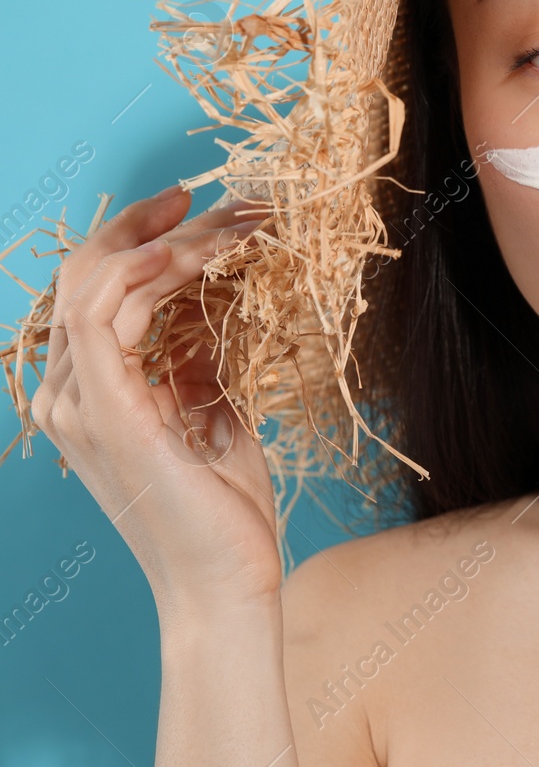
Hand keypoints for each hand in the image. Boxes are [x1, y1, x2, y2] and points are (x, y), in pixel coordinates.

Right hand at [28, 187, 283, 618]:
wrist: (225, 580)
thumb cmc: (221, 509)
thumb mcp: (210, 416)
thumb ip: (193, 366)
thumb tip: (203, 319)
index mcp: (88, 395)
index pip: (96, 293)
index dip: (142, 241)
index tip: (200, 211)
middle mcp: (67, 396)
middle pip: (89, 276)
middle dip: (153, 227)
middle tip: (219, 200)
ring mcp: (78, 404)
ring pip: (98, 283)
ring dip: (168, 242)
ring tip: (229, 223)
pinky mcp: (106, 411)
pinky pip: (102, 317)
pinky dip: (138, 272)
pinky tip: (184, 250)